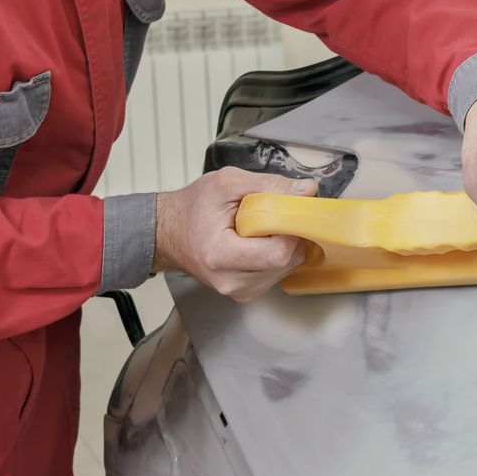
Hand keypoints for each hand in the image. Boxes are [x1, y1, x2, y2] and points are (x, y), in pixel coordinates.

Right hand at [153, 168, 317, 301]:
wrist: (170, 232)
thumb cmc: (193, 208)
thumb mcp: (227, 183)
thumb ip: (268, 185)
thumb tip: (306, 190)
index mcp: (219, 256)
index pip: (277, 253)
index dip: (290, 229)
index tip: (286, 209)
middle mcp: (229, 281)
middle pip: (285, 262)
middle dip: (288, 234)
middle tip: (274, 215)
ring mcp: (238, 290)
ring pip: (285, 268)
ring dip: (284, 244)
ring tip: (261, 227)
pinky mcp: (245, 292)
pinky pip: (277, 273)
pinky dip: (276, 254)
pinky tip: (260, 240)